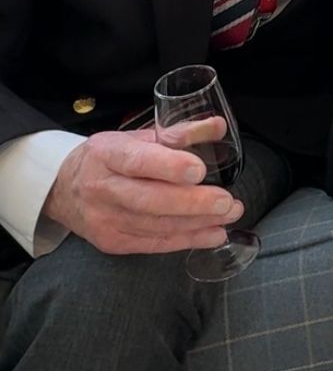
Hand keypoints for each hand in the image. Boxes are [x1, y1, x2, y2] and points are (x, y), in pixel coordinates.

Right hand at [42, 129, 242, 255]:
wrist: (65, 189)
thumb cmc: (111, 158)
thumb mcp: (138, 137)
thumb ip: (179, 132)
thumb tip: (218, 126)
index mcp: (107, 154)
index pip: (138, 161)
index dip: (169, 167)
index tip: (199, 170)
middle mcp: (102, 188)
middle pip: (149, 200)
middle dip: (192, 203)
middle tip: (226, 202)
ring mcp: (105, 219)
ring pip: (155, 225)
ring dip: (197, 223)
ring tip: (229, 215)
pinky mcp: (112, 242)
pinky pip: (154, 243)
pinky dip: (187, 240)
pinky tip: (213, 234)